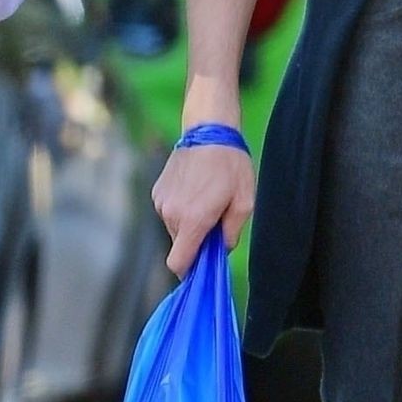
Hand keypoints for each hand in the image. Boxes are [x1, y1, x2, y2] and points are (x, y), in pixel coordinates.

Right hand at [151, 130, 255, 277]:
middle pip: (180, 244)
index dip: (189, 271)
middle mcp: (171, 214)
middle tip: (214, 219)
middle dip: (196, 240)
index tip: (202, 265)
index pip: (178, 263)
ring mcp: (161, 202)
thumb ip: (231, 233)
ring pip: (174, 228)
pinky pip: (168, 211)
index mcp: (193, 220)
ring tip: (205, 198)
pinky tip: (194, 188)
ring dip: (188, 222)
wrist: (208, 130)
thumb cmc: (231, 165)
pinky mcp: (157, 191)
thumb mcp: (244, 201)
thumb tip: (220, 249)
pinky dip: (180, 208)